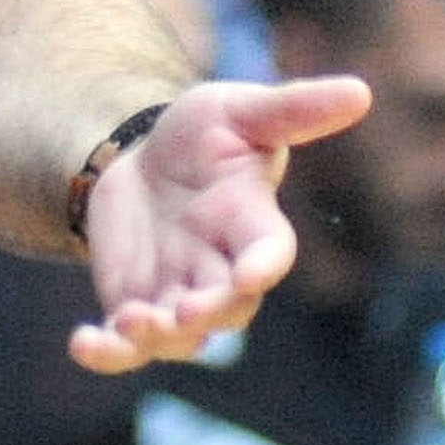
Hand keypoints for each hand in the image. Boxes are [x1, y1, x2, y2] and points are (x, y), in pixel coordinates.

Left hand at [68, 77, 369, 373]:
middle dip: (207, 312)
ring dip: (157, 336)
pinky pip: (125, 346)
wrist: (144, 156)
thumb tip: (361, 92)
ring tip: (131, 321)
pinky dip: (107, 352)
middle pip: (227, 309)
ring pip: (179, 337)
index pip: (270, 253)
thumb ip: (294, 109)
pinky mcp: (135, 305)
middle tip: (186, 308)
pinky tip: (83, 343)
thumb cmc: (205, 135)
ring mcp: (178, 294)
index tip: (253, 272)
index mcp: (253, 225)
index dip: (263, 264)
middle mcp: (222, 271)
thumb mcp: (242, 111)